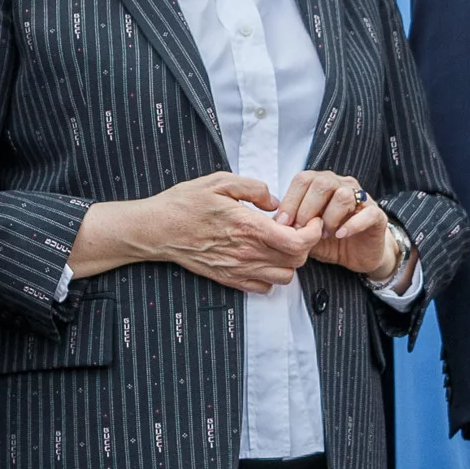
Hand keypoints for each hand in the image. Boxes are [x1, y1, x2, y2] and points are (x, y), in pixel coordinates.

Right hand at [77, 172, 318, 293]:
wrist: (156, 229)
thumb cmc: (184, 203)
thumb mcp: (219, 181)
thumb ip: (253, 188)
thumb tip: (274, 200)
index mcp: (249, 226)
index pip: (298, 241)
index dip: (312, 232)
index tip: (310, 221)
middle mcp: (247, 252)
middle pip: (296, 260)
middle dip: (304, 245)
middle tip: (295, 229)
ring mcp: (238, 269)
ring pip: (284, 277)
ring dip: (289, 262)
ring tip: (279, 245)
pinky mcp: (228, 279)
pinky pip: (263, 287)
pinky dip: (271, 275)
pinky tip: (261, 258)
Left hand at [275, 170, 397, 280]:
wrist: (359, 254)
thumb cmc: (329, 239)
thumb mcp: (305, 232)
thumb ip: (293, 224)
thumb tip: (273, 222)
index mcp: (322, 183)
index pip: (303, 179)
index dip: (290, 199)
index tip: (282, 222)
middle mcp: (342, 184)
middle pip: (322, 183)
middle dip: (307, 208)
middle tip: (302, 229)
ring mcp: (362, 198)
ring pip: (343, 195)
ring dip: (329, 217)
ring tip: (323, 234)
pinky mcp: (377, 215)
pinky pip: (367, 213)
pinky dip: (351, 224)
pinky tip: (340, 235)